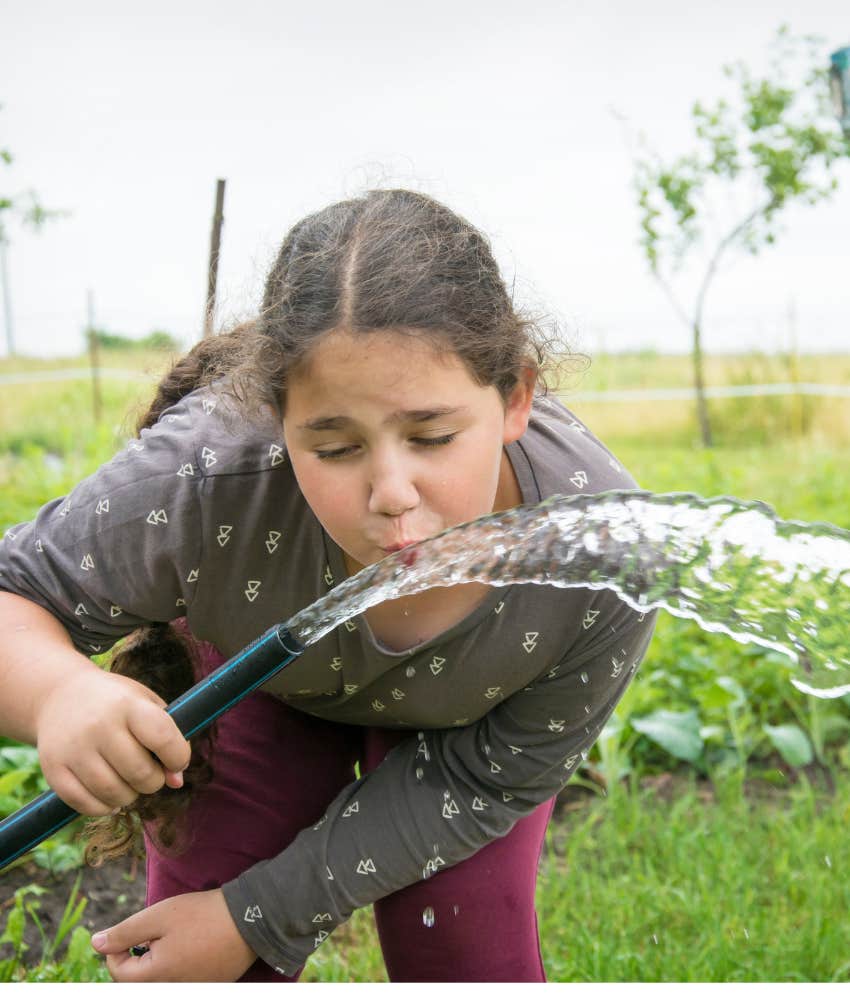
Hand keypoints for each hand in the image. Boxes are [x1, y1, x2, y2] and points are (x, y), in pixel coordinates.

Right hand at [36, 668, 190, 815]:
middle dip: (154, 781)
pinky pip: (86, 804)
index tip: (176, 760)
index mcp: (127, 704)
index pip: (163, 737)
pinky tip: (108, 795)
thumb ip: (169, 739)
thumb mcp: (146, 705)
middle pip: (140, 773)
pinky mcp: (53, 768)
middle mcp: (99, 725)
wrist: (59, 695)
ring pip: (114, 793)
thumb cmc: (116, 703)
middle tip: (150, 774)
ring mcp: (73, 748)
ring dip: (130, 796)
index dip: (178, 757)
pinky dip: (104, 807)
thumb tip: (176, 781)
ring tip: (129, 783)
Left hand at [91, 889, 256, 981]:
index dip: (119, 947)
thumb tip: (96, 943)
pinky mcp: (209, 985)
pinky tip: (195, 943)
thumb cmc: (202, 915)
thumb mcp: (159, 916)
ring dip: (161, 959)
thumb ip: (125, 932)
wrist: (250, 918)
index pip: (119, 973)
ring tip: (179, 935)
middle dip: (141, 954)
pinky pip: (184, 977)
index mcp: (155, 977)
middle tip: (159, 929)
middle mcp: (172, 989)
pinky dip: (182, 962)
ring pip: (162, 978)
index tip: (137, 927)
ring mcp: (193, 989)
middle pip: (140, 979)